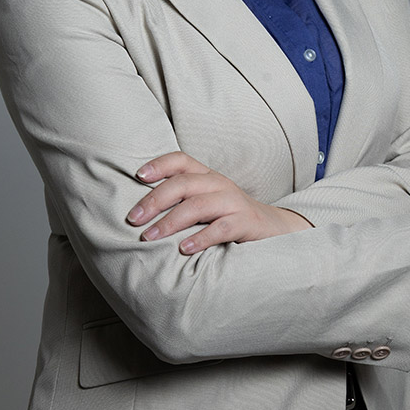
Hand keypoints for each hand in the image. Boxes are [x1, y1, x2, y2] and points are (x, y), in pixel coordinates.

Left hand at [127, 152, 312, 253]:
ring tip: (150, 237)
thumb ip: (182, 201)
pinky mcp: (246, 222)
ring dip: (170, 221)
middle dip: (155, 200)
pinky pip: (221, 228)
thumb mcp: (207, 202)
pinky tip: (184, 249)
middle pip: (183, 184)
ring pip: (198, 205)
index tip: (138, 176)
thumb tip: (141, 211)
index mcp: (207, 176)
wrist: (276, 229)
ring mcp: (234, 202)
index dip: (159, 165)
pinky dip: (200, 238)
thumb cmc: (231, 217)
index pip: (181, 160)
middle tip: (134, 218)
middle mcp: (219, 184)